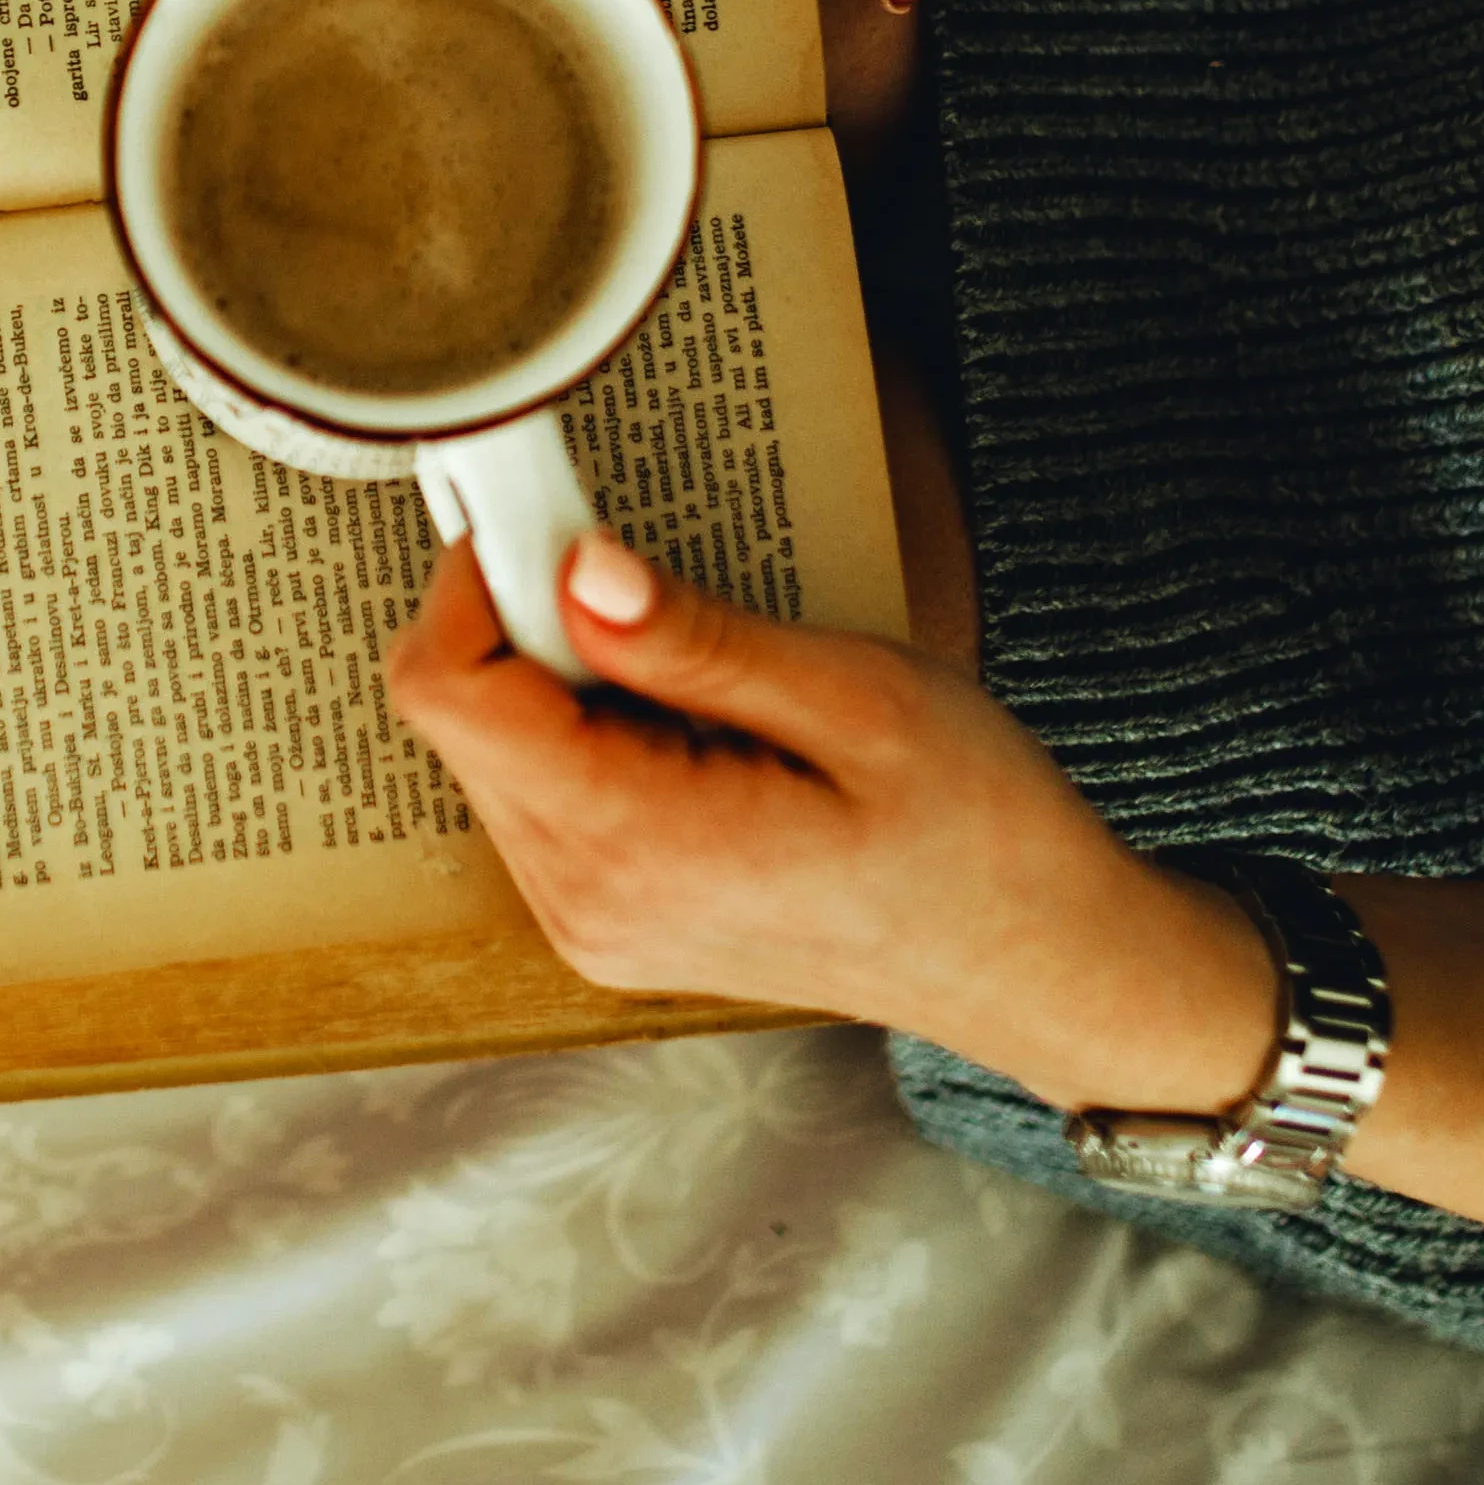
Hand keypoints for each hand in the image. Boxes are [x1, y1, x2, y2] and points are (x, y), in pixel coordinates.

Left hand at [382, 530, 1268, 1108]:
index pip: (446, 691)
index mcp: (634, 846)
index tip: (552, 520)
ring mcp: (591, 921)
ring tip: (709, 676)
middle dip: (531, 622)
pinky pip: (543, 793)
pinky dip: (592, 731)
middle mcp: (585, 900)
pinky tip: (699, 727)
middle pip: (459, 715)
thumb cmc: (980, 840)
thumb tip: (576, 567)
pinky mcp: (609, 917)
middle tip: (652, 584)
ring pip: (493, 750)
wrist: (1037, 964)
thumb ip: (697, 637)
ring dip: (567, 678)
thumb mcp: (859, 700)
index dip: (479, 579)